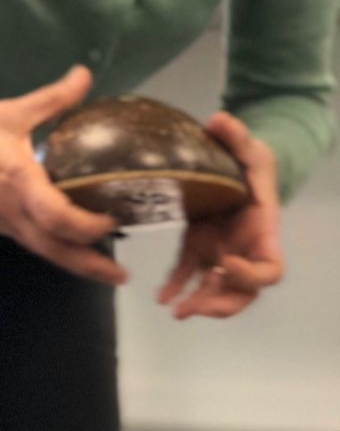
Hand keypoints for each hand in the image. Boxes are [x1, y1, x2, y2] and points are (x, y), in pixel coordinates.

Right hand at [0, 66, 125, 284]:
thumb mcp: (11, 112)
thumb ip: (53, 98)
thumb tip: (85, 74)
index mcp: (20, 182)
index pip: (59, 218)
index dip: (89, 226)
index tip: (114, 220)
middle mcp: (11, 210)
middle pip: (54, 249)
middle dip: (89, 264)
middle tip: (121, 273)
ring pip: (41, 250)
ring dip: (72, 260)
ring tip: (102, 266)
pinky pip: (26, 240)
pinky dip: (50, 246)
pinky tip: (66, 243)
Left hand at [157, 113, 282, 319]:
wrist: (235, 167)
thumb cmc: (249, 162)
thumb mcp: (248, 147)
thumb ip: (237, 137)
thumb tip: (219, 119)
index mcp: (263, 232)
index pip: (270, 269)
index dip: (251, 274)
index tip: (224, 263)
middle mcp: (243, 250)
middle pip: (244, 292)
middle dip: (223, 302)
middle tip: (197, 305)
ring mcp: (220, 253)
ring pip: (216, 292)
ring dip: (198, 304)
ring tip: (176, 310)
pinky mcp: (198, 249)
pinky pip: (188, 275)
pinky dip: (175, 288)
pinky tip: (160, 297)